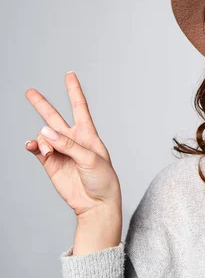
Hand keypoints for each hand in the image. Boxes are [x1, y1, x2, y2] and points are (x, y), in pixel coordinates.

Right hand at [24, 72, 121, 219]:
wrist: (96, 204)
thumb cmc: (103, 180)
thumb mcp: (91, 159)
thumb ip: (68, 145)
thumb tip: (44, 132)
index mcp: (88, 135)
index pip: (79, 107)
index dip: (74, 90)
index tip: (69, 74)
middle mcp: (72, 140)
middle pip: (54, 117)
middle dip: (41, 104)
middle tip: (29, 91)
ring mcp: (60, 151)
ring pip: (44, 135)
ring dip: (43, 140)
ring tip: (48, 152)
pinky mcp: (50, 164)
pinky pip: (38, 150)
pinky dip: (33, 146)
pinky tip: (32, 147)